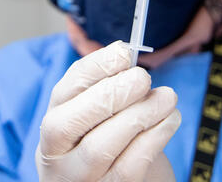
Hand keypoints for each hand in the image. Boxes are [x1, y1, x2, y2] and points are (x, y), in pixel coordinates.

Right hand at [36, 41, 180, 180]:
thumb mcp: (98, 116)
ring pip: (100, 147)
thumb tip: (124, 54)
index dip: (93, 68)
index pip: (63, 91)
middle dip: (110, 93)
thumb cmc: (107, 142)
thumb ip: (105, 89)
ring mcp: (77, 178)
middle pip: (70, 122)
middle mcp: (54, 153)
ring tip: (167, 97)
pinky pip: (129, 167)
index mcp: (51, 123)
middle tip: (143, 77)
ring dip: (138, 115)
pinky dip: (154, 139)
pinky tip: (170, 120)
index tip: (123, 52)